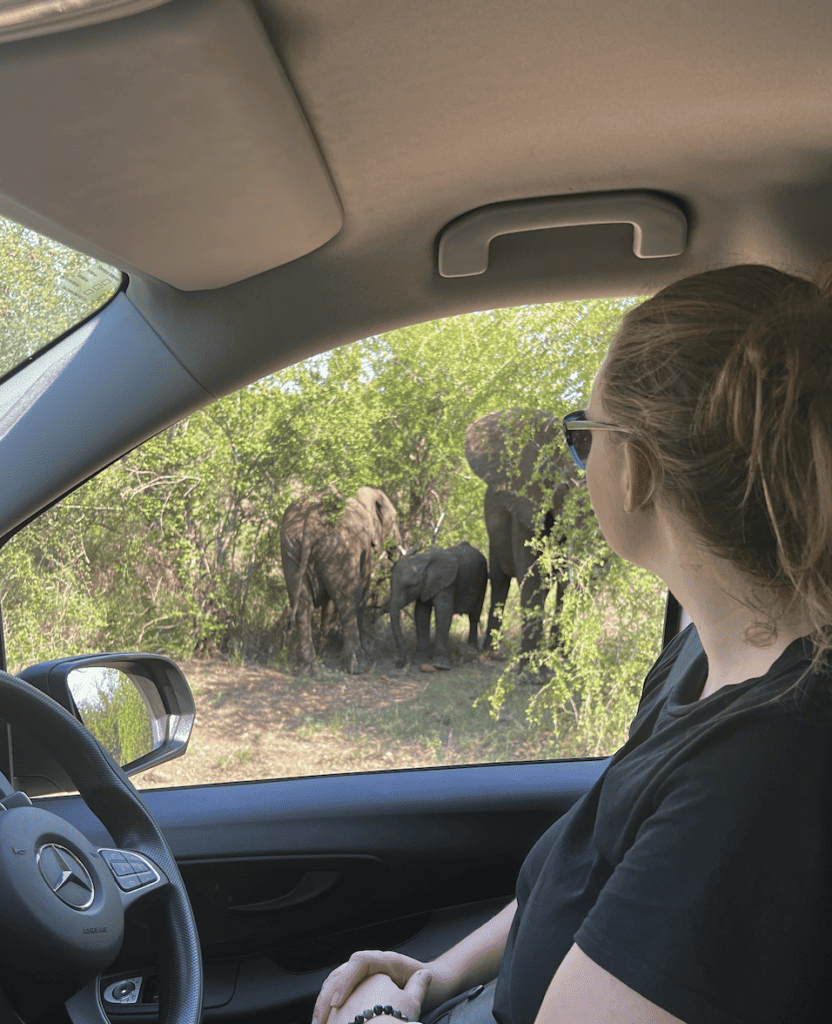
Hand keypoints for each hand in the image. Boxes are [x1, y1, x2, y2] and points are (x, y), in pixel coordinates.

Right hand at [312, 952, 431, 1023]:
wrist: (437, 982)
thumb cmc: (431, 985)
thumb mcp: (423, 986)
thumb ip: (418, 986)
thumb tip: (415, 986)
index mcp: (386, 960)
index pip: (360, 961)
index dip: (346, 981)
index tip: (338, 1003)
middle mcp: (372, 964)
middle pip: (341, 973)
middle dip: (327, 996)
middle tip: (320, 1020)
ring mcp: (364, 974)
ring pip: (335, 982)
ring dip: (324, 1002)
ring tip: (319, 1023)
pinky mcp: (361, 985)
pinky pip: (339, 992)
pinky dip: (329, 1006)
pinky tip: (325, 1021)